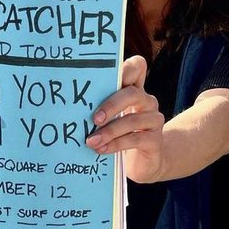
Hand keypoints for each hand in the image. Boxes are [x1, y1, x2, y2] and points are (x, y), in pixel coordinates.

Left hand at [85, 55, 164, 181]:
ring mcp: (153, 120)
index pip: (137, 66)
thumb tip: (73, 105)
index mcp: (134, 90)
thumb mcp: (110, 118)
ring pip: (132, 119)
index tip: (104, 79)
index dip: (125, 68)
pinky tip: (102, 149)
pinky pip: (135, 139)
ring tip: (91, 141)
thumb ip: (99, 107)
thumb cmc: (119, 135)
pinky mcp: (155, 140)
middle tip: (94, 119)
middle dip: (111, 105)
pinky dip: (115, 144)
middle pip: (132, 93)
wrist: (142, 162)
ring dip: (109, 131)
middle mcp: (147, 101)